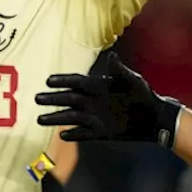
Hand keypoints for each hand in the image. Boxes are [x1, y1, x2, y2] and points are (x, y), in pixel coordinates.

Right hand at [35, 53, 181, 147]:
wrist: (153, 117)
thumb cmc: (144, 95)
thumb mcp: (134, 81)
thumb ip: (121, 70)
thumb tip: (112, 56)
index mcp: (98, 85)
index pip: (76, 82)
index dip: (62, 81)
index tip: (48, 81)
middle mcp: (92, 100)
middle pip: (68, 99)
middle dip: (52, 99)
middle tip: (37, 99)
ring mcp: (95, 116)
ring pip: (71, 117)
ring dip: (56, 118)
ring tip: (40, 120)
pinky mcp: (100, 131)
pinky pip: (83, 133)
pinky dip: (74, 135)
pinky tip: (62, 136)